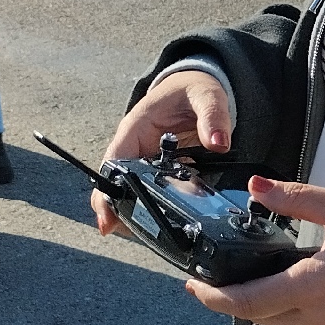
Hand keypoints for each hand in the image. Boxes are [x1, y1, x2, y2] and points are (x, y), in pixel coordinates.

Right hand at [92, 71, 232, 235]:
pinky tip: (165, 225)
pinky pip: (151, 191)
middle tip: (133, 236)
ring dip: (135, 213)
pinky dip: (155, 207)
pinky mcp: (158, 169)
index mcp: (136, 128)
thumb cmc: (194, 89)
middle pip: (115, 184)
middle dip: (118, 211)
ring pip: (130, 192)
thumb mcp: (206, 96)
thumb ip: (212, 117)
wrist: (198, 87)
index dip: (106, 192)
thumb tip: (218, 143)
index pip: (113, 162)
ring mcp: (145, 160)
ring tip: (149, 237)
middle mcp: (135, 146)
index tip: (107, 218)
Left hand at [184, 177, 324, 324]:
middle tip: (231, 276)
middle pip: (263, 315)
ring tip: (290, 272)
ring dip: (281, 302)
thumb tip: (256, 186)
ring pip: (290, 323)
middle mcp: (322, 318)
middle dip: (243, 297)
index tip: (194, 288)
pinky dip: (311, 312)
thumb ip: (295, 199)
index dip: (214, 298)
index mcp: (313, 285)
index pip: (248, 301)